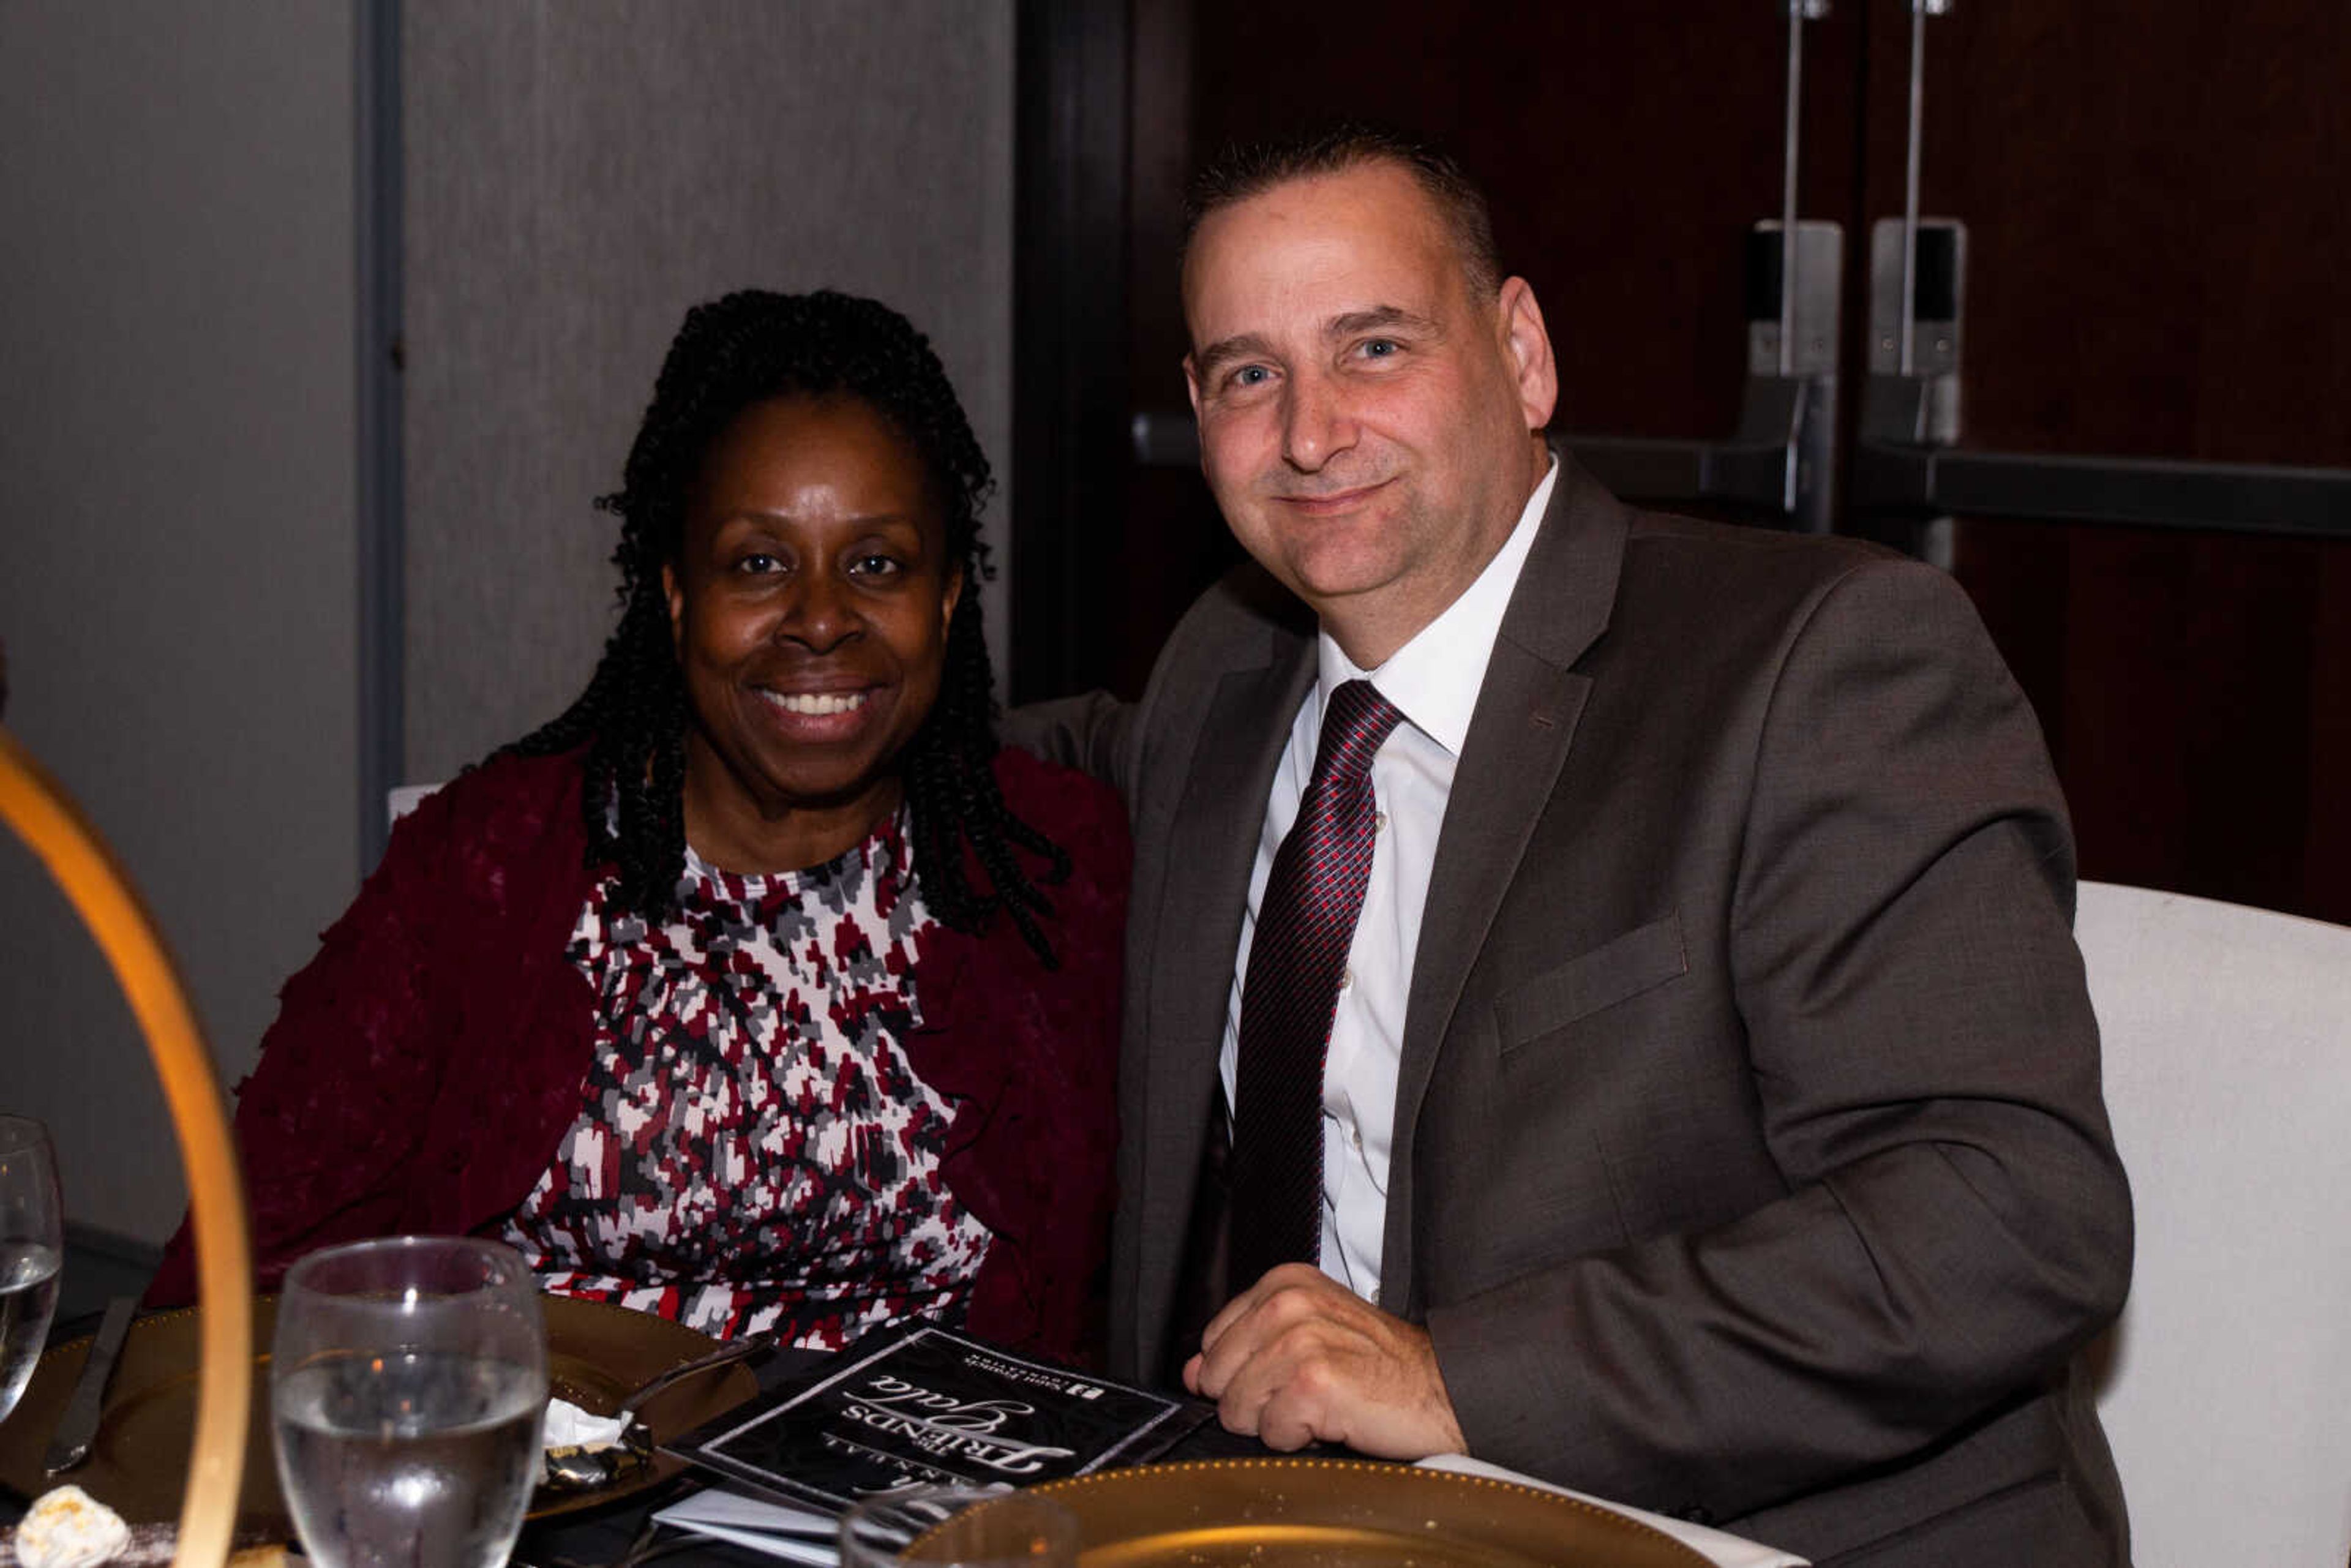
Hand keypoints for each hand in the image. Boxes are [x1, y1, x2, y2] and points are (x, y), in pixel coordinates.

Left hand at [1182, 1263, 1466, 1457]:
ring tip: (1319, 1405)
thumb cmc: (1380, 1365)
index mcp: (1284, 1283)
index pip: (1212, 1341)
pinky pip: (1271, 1433)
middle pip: (1216, 1378)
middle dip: (1252, 1401)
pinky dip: (1299, 1439)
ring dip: (1277, 1422)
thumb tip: (1192, 1372)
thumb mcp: (1311, 1333)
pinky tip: (1332, 1419)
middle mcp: (1287, 1303)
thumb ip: (1246, 1345)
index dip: (1238, 1373)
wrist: (1440, 1388)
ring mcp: (1298, 1341)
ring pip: (1237, 1409)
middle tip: (1304, 1393)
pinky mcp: (1312, 1383)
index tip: (1281, 1375)